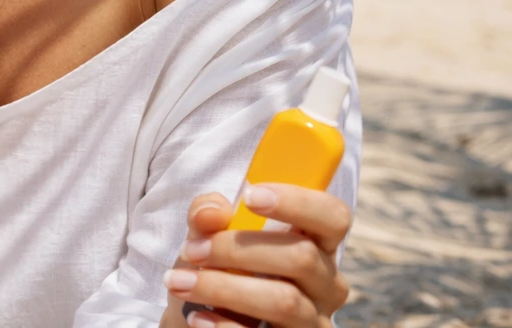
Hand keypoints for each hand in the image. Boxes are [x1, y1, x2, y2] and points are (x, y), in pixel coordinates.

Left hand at [167, 187, 352, 327]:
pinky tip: (197, 317)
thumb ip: (206, 216)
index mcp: (315, 245)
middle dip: (238, 249)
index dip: (299, 201)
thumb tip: (211, 212)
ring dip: (224, 288)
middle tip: (191, 250)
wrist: (200, 321)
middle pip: (302, 257)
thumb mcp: (206, 238)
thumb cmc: (215, 272)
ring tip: (180, 282)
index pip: (332, 216)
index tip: (250, 196)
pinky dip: (224, 326)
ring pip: (286, 301)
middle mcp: (325, 285)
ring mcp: (314, 323)